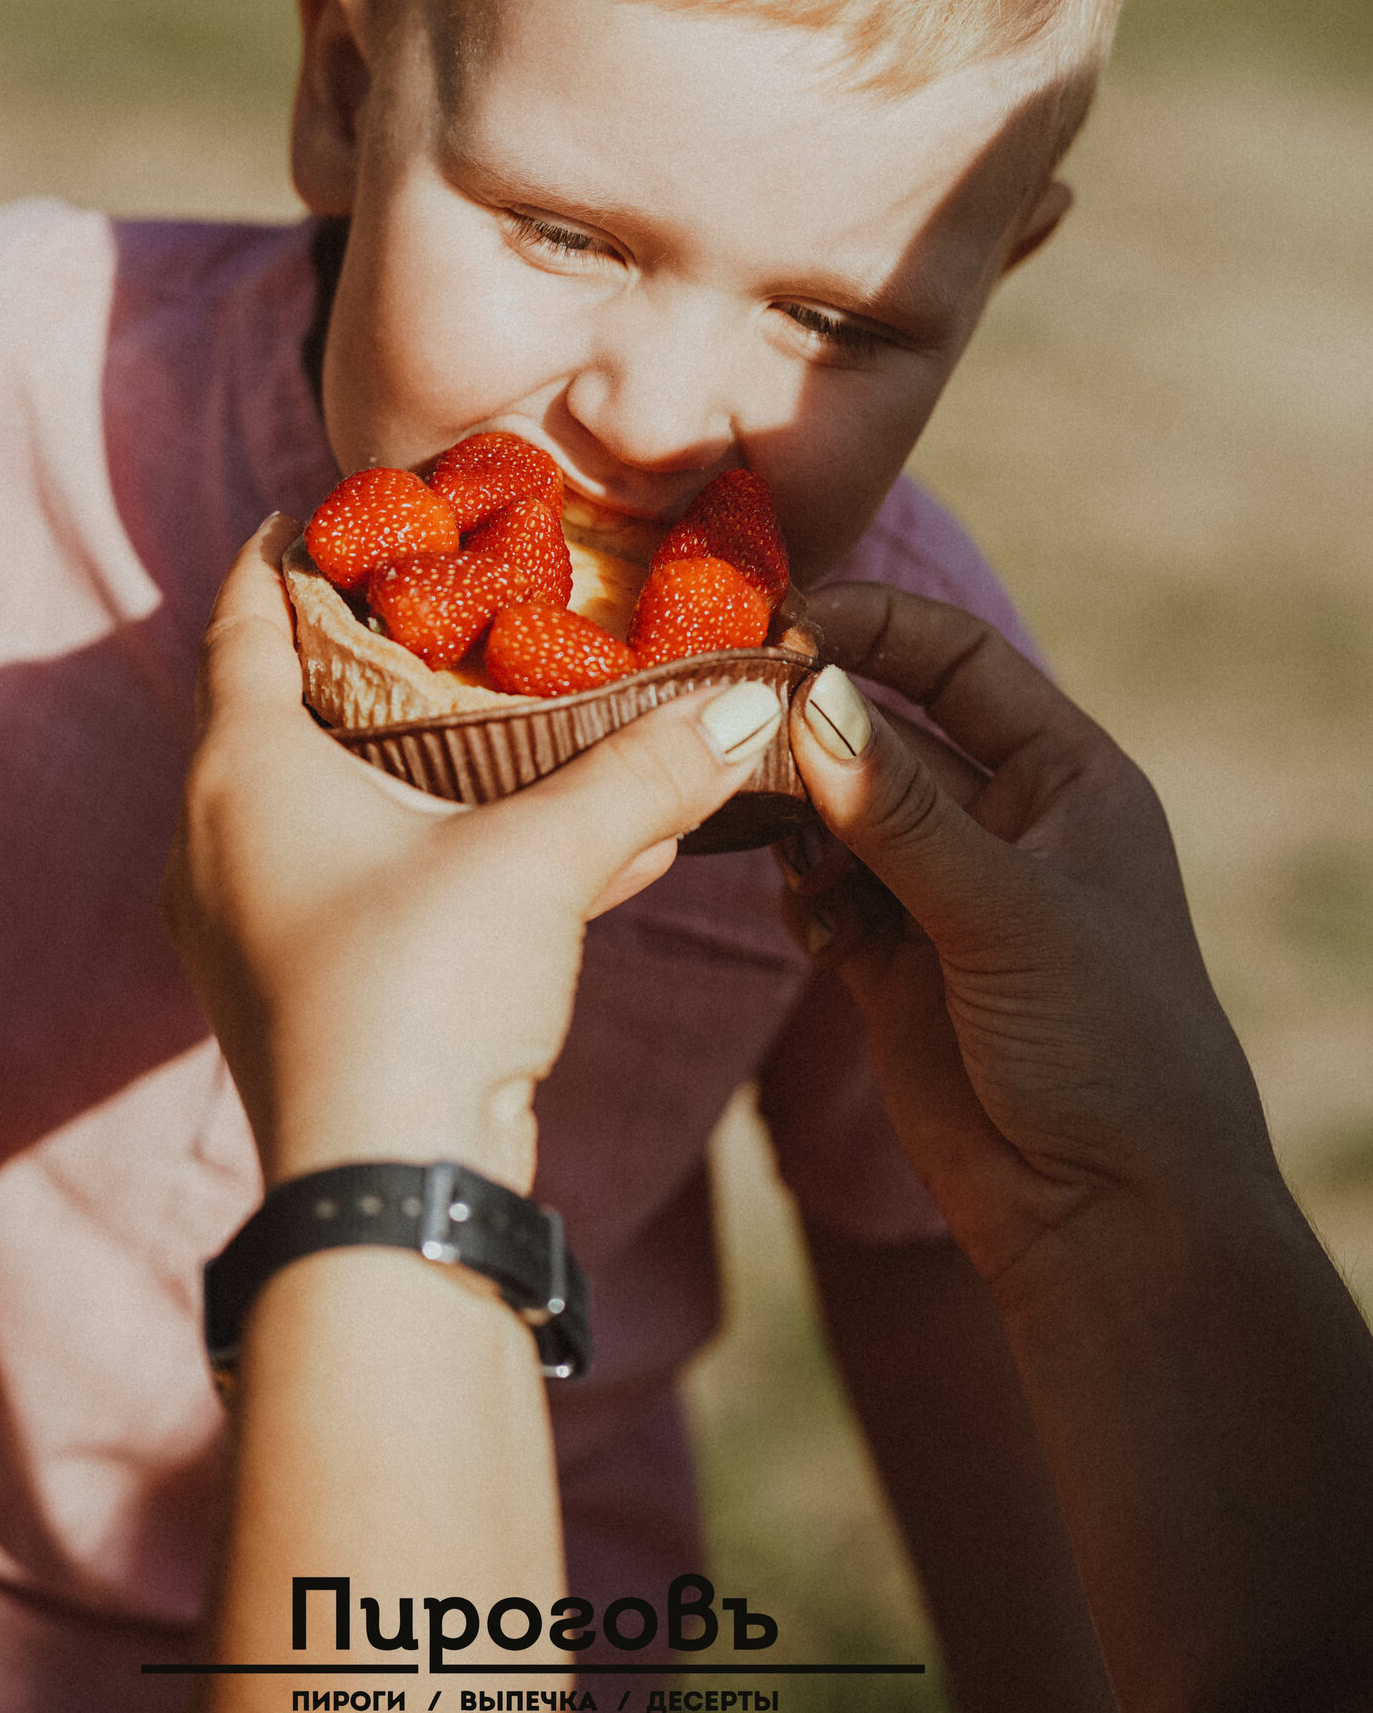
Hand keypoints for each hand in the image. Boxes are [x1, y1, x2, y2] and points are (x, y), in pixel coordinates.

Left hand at [163, 515, 784, 1193]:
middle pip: (281, 707)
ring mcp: (251, 924)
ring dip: (411, 758)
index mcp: (241, 771)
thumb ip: (644, 773)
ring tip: (502, 711)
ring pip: (330, 802)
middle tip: (438, 600)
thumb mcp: (545, 859)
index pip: (241, 619)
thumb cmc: (423, 992)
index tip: (324, 507)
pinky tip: (556, 846)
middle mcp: (218, 838)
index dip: (281, 556)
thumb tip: (754, 697)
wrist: (385, 1195)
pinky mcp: (299, 991)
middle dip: (364, 653)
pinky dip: (436, 846)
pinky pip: (367, 880)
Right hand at [782, 583, 1277, 1299]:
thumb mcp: (1010, 911)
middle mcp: (1003, 821)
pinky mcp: (888, 964)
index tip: (785, 616)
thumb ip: (902, 812)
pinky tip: (810, 916)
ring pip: (838, 810)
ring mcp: (941, 893)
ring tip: (741, 804)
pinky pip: (820, 893)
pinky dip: (800, 892)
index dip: (876, 627)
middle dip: (814, 716)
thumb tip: (814, 700)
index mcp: (1067, 778)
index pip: (959, 661)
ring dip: (791, 806)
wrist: (1109, 1219)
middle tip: (726, 703)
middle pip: (884, 729)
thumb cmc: (1109, 1043)